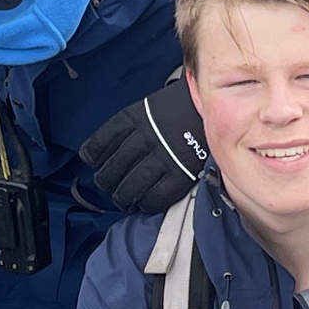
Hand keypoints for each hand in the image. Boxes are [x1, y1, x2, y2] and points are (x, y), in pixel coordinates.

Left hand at [85, 78, 207, 214]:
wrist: (216, 105)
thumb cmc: (180, 107)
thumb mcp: (149, 106)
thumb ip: (130, 127)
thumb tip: (109, 151)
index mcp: (132, 119)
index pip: (98, 145)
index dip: (92, 158)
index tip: (94, 163)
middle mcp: (144, 138)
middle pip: (112, 169)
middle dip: (105, 182)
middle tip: (108, 186)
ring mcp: (162, 157)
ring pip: (130, 186)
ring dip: (122, 197)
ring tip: (123, 199)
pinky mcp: (181, 173)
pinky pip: (156, 197)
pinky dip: (146, 204)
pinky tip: (143, 204)